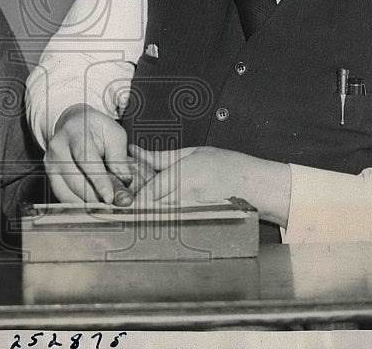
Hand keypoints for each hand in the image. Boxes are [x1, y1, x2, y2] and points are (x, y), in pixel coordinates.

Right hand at [45, 104, 135, 202]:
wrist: (73, 125)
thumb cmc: (96, 129)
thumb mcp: (114, 133)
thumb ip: (119, 157)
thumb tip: (125, 182)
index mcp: (75, 132)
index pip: (85, 159)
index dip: (98, 180)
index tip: (110, 198)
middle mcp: (58, 149)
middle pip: (77, 181)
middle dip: (99, 197)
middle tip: (120, 201)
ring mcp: (51, 165)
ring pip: (70, 194)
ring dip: (92, 203)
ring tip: (109, 199)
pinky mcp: (50, 178)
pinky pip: (65, 199)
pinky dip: (82, 204)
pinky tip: (95, 202)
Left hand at [129, 144, 291, 225]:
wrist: (251, 185)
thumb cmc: (226, 165)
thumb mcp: (192, 152)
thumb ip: (162, 157)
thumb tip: (138, 152)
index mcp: (181, 177)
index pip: (147, 193)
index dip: (130, 196)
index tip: (119, 193)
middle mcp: (183, 197)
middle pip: (149, 207)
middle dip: (134, 204)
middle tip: (123, 198)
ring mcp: (189, 211)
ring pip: (157, 216)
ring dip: (145, 211)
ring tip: (139, 203)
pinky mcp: (194, 220)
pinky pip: (170, 220)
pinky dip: (160, 216)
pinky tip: (158, 209)